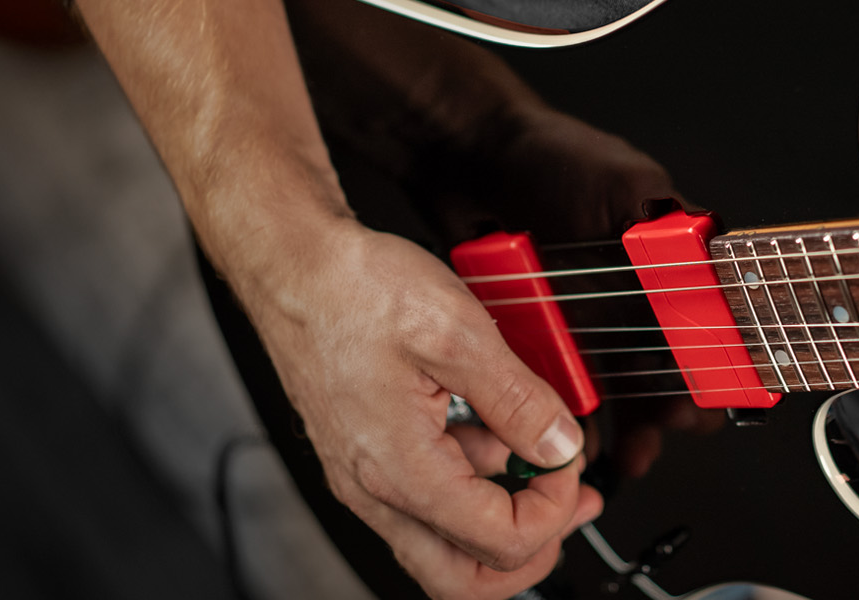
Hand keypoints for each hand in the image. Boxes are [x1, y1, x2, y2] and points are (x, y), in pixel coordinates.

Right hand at [242, 220, 602, 598]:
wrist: (291, 263)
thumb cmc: (351, 289)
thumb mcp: (457, 332)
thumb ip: (518, 399)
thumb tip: (559, 444)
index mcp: (400, 470)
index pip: (498, 542)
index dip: (552, 509)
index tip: (568, 461)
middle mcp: (375, 489)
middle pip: (462, 578)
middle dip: (530, 548)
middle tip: (567, 504)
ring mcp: (366, 476)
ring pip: (444, 541)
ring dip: (501, 509)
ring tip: (534, 450)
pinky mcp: (365, 454)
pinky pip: (427, 496)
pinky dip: (471, 476)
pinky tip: (491, 426)